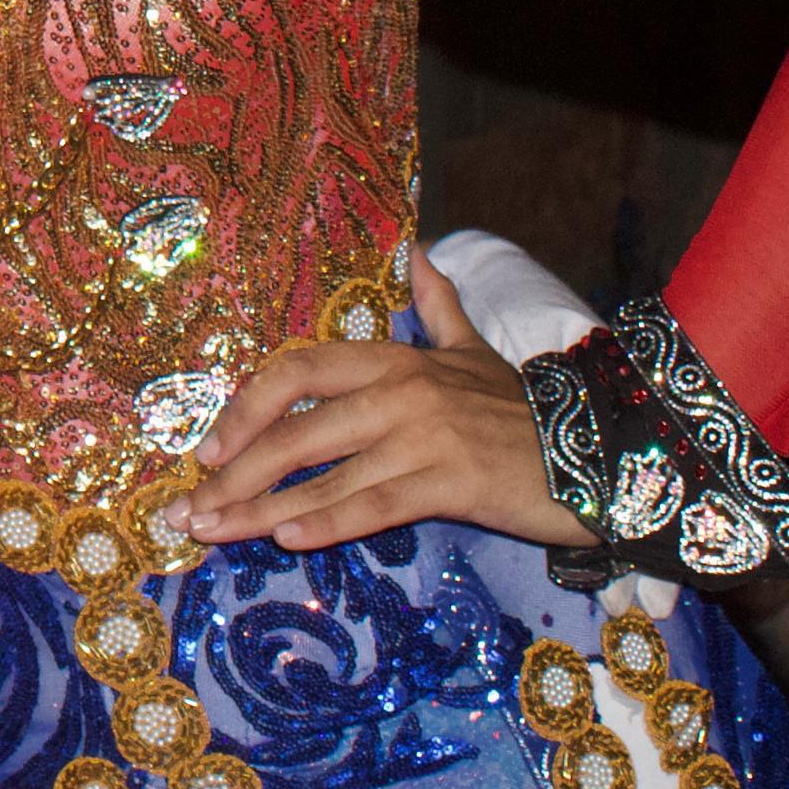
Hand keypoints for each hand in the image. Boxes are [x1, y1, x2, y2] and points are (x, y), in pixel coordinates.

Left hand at [182, 253, 598, 554]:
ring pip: (323, 474)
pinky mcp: (451, 482)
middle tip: (189, 508)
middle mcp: (399, 390)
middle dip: (234, 472)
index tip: (208, 449)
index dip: (244, 409)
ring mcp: (423, 436)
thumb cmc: (521, 410)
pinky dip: (327, 521)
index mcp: (393, 358)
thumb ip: (437, 305)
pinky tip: (286, 537)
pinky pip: (374, 505)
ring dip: (259, 508)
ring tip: (214, 533)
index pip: (295, 373)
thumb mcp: (473, 350)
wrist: (600, 451)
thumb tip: (419, 250)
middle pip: (295, 429)